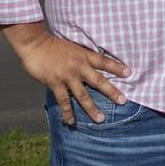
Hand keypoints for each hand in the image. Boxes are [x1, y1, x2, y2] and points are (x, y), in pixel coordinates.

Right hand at [1, 22, 130, 125]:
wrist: (35, 43)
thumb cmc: (52, 44)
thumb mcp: (72, 47)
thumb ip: (80, 57)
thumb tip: (89, 66)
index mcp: (83, 55)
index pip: (104, 61)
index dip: (117, 67)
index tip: (129, 73)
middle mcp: (79, 66)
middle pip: (99, 80)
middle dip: (112, 91)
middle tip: (123, 101)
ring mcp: (67, 76)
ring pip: (83, 95)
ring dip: (92, 108)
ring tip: (100, 119)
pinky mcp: (55, 83)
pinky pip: (64, 101)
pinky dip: (68, 112)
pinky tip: (72, 121)